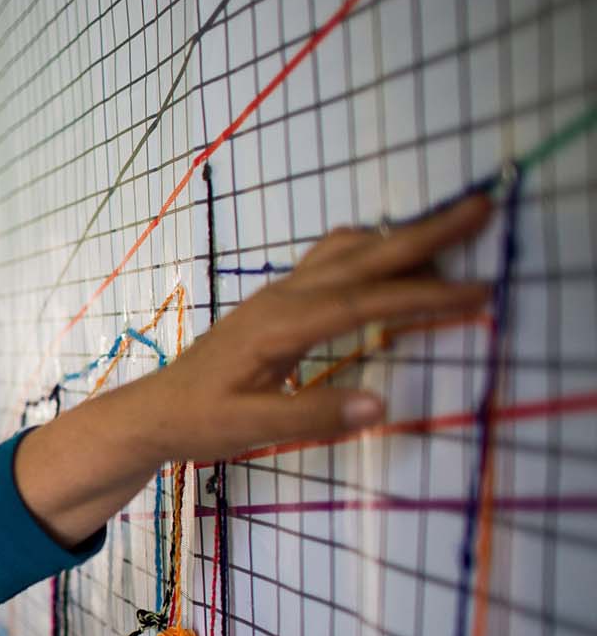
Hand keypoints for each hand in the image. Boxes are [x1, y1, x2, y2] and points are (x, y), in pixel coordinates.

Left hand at [135, 194, 492, 460]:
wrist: (154, 410)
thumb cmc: (197, 421)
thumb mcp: (247, 427)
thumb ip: (311, 417)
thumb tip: (380, 406)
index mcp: (278, 327)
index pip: (364, 303)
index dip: (424, 296)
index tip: (479, 293)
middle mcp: (280, 299)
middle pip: (362, 256)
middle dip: (425, 234)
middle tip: (481, 207)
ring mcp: (276, 296)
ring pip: (345, 251)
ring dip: (398, 238)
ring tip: (451, 230)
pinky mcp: (275, 303)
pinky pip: (331, 262)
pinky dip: (371, 251)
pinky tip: (391, 255)